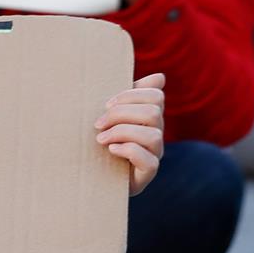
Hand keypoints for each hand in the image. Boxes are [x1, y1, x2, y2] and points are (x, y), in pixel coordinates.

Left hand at [96, 73, 164, 195]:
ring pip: (153, 135)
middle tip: (98, 124)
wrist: (93, 175)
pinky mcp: (148, 173)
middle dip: (121, 114)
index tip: (106, 105)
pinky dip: (127, 151)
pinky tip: (111, 150)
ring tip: (100, 139)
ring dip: (121, 133)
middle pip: (153, 113)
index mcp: (149, 116)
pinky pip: (148, 159)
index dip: (131, 95)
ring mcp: (155, 154)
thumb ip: (128, 96)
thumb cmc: (102, 139)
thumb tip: (160, 77)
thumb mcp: (111, 116)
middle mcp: (156, 133)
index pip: (156, 96)